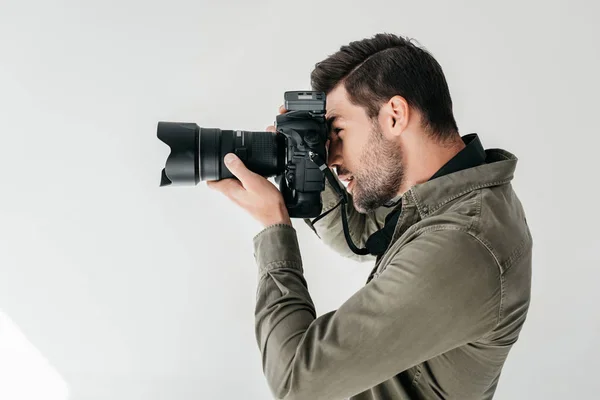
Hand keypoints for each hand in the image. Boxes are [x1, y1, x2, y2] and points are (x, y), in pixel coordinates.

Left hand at [207, 105, 292, 227]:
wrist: (276, 218)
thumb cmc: (266, 202)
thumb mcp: (252, 180)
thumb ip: (239, 169)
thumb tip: (227, 158)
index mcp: (229, 190)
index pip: (211, 182)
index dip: (210, 172)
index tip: (214, 163)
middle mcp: (233, 195)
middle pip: (222, 181)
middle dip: (224, 170)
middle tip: (232, 160)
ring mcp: (240, 198)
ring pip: (233, 184)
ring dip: (236, 175)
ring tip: (244, 166)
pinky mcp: (249, 199)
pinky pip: (243, 187)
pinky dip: (245, 180)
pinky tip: (254, 177)